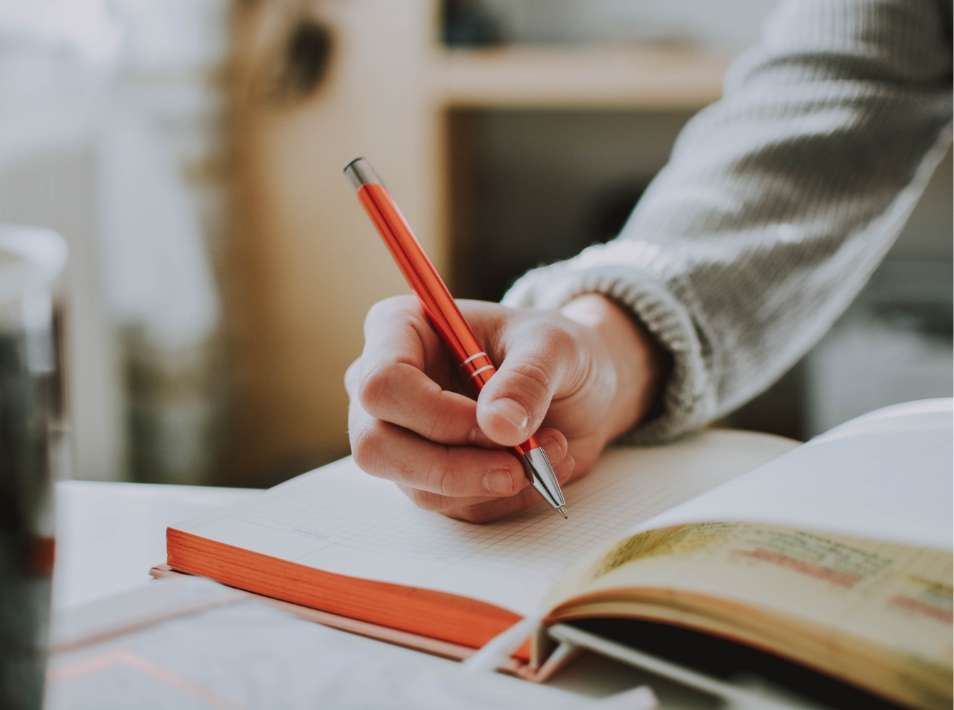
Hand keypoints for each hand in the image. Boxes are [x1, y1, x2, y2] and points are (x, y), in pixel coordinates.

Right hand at [345, 293, 666, 521]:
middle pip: (376, 445)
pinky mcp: (427, 476)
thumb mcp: (555, 346)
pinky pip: (453, 506)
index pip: (382, 383)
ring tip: (549, 449)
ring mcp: (400, 436)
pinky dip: (504, 495)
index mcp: (400, 329)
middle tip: (519, 463)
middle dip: (454, 466)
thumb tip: (499, 425)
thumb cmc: (552, 350)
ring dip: (492, 481)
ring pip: (417, 486)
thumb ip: (528, 378)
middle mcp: (387, 386)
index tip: (495, 423)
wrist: (576, 386)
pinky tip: (539, 465)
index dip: (434, 413)